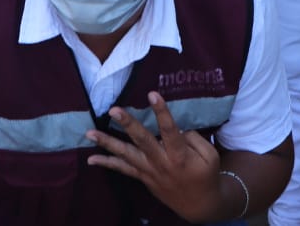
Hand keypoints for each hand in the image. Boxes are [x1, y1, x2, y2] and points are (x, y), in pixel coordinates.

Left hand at [87, 93, 227, 221]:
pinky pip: (123, 170)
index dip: (161, 112)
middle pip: (142, 141)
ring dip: (107, 143)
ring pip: (126, 155)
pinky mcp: (142, 178)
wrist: (199, 205)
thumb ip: (193, 139)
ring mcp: (149, 171)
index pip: (169, 130)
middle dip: (127, 124)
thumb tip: (176, 129)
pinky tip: (91, 159)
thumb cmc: (205, 175)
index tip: (152, 94)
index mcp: (180, 155)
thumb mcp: (209, 156)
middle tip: (114, 110)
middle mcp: (161, 163)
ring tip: (90, 133)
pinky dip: (107, 164)